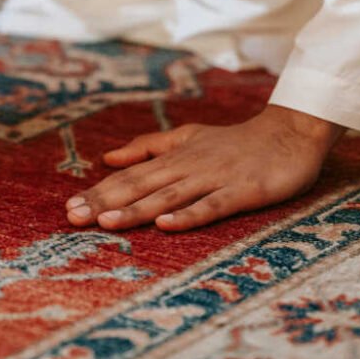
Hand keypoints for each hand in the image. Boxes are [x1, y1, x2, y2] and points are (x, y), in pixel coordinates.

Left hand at [66, 105, 341, 231]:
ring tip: (107, 223)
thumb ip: (148, 146)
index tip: (69, 207)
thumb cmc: (235, 141)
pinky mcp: (242, 191)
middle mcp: (188, 166)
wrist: (289, 133)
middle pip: (141, 186)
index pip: (130, 176)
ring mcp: (214, 178)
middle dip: (105, 202)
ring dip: (137, 210)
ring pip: (168, 197)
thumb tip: (108, 157)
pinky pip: (211, 205)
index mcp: (174, 157)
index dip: (100, 192)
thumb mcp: (188, 138)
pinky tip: (166, 225)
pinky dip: (188, 215)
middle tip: (74, 217)